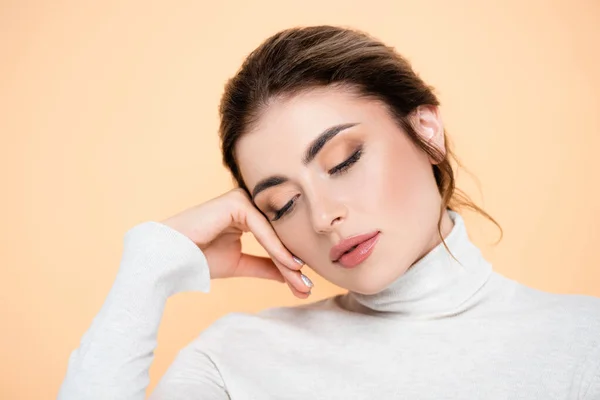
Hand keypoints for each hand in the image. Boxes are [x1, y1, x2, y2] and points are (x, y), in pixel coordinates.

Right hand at [161, 188, 311, 297]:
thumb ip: (266, 265)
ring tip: (300, 282)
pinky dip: (277, 248)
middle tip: (306, 288)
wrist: (169, 259)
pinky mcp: (236, 202)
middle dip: (293, 264)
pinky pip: (263, 228)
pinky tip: (289, 265)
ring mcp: (242, 199)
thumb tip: (294, 273)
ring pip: (274, 232)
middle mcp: (247, 202)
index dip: (289, 264)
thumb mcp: (240, 264)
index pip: (276, 238)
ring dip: (288, 259)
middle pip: (278, 234)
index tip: (303, 287)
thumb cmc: (197, 258)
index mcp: (248, 213)